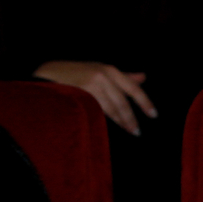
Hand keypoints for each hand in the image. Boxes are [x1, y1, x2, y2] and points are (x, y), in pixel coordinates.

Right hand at [33, 60, 156, 135]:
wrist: (48, 74)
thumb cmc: (78, 73)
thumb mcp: (101, 70)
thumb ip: (123, 76)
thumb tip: (144, 77)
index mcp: (109, 70)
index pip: (132, 88)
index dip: (144, 102)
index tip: (153, 114)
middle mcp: (102, 76)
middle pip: (122, 102)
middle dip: (130, 118)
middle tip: (137, 131)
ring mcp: (90, 86)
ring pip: (110, 109)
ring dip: (120, 121)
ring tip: (129, 131)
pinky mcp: (80, 96)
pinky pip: (96, 111)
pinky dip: (104, 119)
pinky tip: (109, 126)